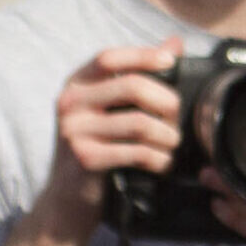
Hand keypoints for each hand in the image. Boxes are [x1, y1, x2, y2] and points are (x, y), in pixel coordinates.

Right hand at [38, 40, 183, 235]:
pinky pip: (136, 152)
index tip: (171, 61)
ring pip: (139, 122)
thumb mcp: (109, 111)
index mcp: (75, 85)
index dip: (142, 55)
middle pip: (130, 86)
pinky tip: (163, 164)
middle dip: (166, 101)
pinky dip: (158, 159)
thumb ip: (137, 76)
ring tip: (173, 144)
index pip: (108, 57)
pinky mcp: (85, 159)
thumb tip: (174, 43)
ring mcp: (74, 131)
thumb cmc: (96, 150)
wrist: (66, 202)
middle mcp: (69, 103)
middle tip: (178, 118)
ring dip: (167, 135)